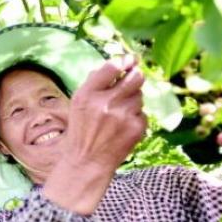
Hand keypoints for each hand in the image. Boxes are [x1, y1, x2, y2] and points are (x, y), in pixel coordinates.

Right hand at [62, 55, 146, 171]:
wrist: (87, 160)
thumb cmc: (82, 128)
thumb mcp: (78, 103)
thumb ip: (95, 82)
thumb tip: (118, 62)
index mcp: (87, 94)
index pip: (112, 67)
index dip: (124, 61)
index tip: (129, 61)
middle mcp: (105, 103)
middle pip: (135, 77)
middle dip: (136, 76)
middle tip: (133, 79)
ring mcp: (123, 116)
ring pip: (140, 96)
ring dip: (133, 100)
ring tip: (119, 112)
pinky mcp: (136, 128)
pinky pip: (143, 113)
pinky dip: (135, 117)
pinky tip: (123, 126)